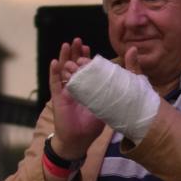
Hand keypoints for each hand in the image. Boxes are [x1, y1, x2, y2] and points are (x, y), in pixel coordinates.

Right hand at [47, 39, 103, 156]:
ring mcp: (65, 92)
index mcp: (87, 88)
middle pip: (74, 66)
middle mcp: (76, 87)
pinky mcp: (58, 98)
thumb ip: (112, 95)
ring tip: (67, 44)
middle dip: (76, 53)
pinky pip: (55, 83)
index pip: (86, 70)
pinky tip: (55, 61)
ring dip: (65, 57)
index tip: (90, 48)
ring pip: (63, 71)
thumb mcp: (106, 107)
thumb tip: (126, 84)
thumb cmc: (92, 125)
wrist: (79, 140)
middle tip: (78, 40)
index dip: (87, 59)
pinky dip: (54, 72)